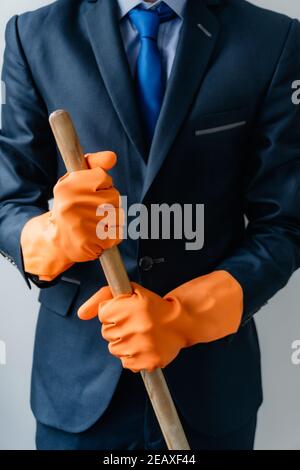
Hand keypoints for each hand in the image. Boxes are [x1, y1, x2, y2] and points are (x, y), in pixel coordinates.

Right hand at [21, 151, 122, 280]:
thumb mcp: (74, 181)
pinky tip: (99, 234)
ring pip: (118, 215)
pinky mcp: (92, 243)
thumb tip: (112, 157)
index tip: (92, 191)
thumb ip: (93, 165)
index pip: (104, 177)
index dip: (103, 184)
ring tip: (95, 222)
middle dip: (108, 202)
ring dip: (112, 219)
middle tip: (92, 210)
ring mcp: (83, 225)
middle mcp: (73, 205)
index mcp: (68, 187)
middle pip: (114, 196)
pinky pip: (118, 233)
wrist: (56, 240)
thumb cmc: (69, 206)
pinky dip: (113, 234)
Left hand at [78, 271, 242, 372]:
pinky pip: (125, 362)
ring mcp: (142, 346)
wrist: (181, 322)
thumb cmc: (152, 306)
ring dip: (122, 343)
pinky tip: (142, 346)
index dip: (112, 312)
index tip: (125, 312)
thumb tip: (81, 314)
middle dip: (117, 328)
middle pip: (106, 333)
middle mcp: (137, 326)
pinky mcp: (147, 361)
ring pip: (114, 349)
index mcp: (132, 306)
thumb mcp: (130, 291)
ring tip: (138, 335)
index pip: (103, 314)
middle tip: (133, 323)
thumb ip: (103, 296)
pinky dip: (131, 356)